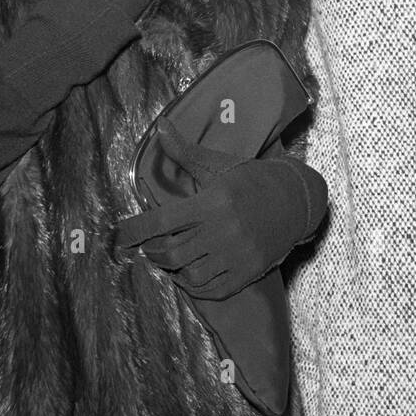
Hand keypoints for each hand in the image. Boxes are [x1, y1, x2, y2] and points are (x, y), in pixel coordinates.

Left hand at [115, 119, 327, 300]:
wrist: (296, 200)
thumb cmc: (251, 178)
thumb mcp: (218, 164)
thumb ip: (184, 150)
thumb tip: (160, 125)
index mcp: (213, 201)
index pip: (163, 220)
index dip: (136, 230)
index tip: (119, 236)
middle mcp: (224, 230)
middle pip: (172, 252)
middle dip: (152, 252)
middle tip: (146, 247)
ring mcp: (237, 255)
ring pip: (189, 274)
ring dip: (170, 270)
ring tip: (165, 260)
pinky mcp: (248, 272)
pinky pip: (212, 289)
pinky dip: (193, 287)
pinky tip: (187, 275)